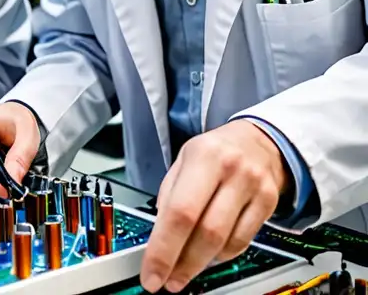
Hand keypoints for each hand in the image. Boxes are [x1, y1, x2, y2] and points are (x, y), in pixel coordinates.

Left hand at [141, 120, 289, 292]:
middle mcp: (231, 171)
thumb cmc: (215, 151)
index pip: (179, 211)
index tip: (151, 272)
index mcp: (202, 157)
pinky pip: (242, 242)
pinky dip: (221, 255)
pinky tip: (208, 256)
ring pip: (225, 241)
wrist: (260, 141)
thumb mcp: (184, 159)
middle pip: (205, 231)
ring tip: (182, 271)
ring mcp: (254, 189)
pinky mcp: (269, 204)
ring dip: (200, 264)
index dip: (163, 248)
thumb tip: (157, 234)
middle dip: (182, 263)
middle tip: (167, 281)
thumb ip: (170, 193)